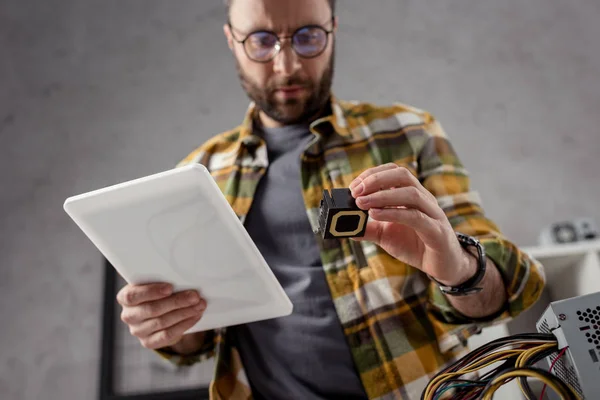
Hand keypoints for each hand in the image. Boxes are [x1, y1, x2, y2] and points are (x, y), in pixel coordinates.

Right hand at [117, 283, 206, 349]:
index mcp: (125, 297)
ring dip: (185, 313)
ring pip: (162, 322)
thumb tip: (178, 266)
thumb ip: (159, 277)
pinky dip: (184, 324)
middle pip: (152, 309)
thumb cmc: (158, 292)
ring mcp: (138, 331)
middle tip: (194, 296)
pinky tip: (195, 316)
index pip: (132, 296)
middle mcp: (128, 315)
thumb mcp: (156, 282)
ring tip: (200, 305)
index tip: (170, 287)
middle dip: (176, 302)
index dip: (151, 292)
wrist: (161, 313)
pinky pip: (168, 335)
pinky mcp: (148, 342)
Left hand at [349, 163, 471, 284]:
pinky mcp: (437, 232)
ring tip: (361, 203)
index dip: (373, 174)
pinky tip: (376, 215)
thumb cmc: (415, 246)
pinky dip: (394, 213)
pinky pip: (416, 217)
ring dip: (382, 195)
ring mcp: (433, 214)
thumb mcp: (386, 236)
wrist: (443, 267)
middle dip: (376, 179)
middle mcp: (424, 199)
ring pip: (411, 193)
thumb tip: (344, 226)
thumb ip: (367, 229)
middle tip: (355, 191)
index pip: (394, 172)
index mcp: (412, 195)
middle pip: (403, 176)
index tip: (354, 185)